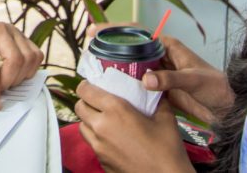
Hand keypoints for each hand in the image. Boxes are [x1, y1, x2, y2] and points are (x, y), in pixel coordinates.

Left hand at [0, 12, 42, 109]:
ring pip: (29, 58)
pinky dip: (30, 69)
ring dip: (20, 77)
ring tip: (7, 81)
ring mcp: (16, 31)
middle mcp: (1, 28)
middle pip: (15, 60)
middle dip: (8, 81)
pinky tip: (17, 73)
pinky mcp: (24, 36)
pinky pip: (37, 55)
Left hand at [75, 81, 192, 172]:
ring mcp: (99, 147)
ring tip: (104, 119)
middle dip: (86, 101)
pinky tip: (112, 137)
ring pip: (82, 126)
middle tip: (98, 100)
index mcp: (116, 111)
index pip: (86, 91)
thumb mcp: (165, 117)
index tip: (92, 83)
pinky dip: (96, 137)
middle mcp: (102, 127)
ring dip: (89, 120)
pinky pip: (91, 144)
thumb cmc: (167, 150)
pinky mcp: (102, 162)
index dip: (86, 85)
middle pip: (79, 107)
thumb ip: (155, 100)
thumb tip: (153, 88)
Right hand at [87, 22, 231, 125]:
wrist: (227, 107)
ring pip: (132, 67)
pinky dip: (125, 86)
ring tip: (94, 71)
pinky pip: (138, 85)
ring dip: (115, 68)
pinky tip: (112, 91)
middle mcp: (161, 56)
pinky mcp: (159, 90)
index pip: (137, 32)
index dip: (115, 30)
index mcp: (168, 45)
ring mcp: (159, 73)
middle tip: (89, 52)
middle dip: (110, 48)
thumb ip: (170, 79)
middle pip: (130, 48)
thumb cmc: (216, 86)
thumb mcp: (193, 80)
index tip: (96, 32)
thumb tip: (146, 79)